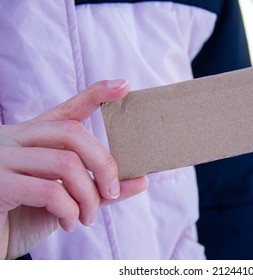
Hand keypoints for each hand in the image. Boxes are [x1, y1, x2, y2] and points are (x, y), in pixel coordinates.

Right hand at [0, 80, 147, 258]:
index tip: (124, 86)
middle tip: (111, 192)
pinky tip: (69, 224)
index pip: (67, 110)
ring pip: (66, 163)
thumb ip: (100, 188)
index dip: (96, 95)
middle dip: (103, 164)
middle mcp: (14, 139)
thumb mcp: (68, 198)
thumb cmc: (28, 217)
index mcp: (32, 138)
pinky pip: (50, 190)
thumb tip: (142, 180)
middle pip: (73, 133)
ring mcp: (2, 158)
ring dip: (88, 196)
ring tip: (87, 218)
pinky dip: (70, 210)